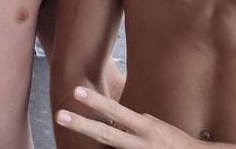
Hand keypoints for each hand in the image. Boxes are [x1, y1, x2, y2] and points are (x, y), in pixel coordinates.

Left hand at [56, 86, 201, 148]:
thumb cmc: (175, 142)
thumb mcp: (159, 127)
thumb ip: (138, 122)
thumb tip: (119, 117)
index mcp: (146, 128)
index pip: (116, 111)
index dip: (96, 102)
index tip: (76, 91)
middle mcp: (141, 143)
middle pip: (106, 133)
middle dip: (81, 125)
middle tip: (60, 115)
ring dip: (100, 146)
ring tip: (92, 129)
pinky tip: (108, 146)